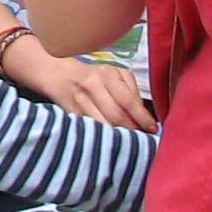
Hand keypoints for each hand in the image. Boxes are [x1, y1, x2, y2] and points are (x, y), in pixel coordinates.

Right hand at [29, 51, 156, 129]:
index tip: (152, 127)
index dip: (142, 117)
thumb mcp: (115, 73)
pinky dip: (106, 135)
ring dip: (120, 134)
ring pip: (105, 124)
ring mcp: (81, 101)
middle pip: (117, 115)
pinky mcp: (73, 114)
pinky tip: (114, 137)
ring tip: (130, 138)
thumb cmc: (93, 75)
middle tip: (142, 135)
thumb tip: (143, 113)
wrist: (60, 76)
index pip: (128, 100)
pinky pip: (94, 128)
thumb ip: (131, 90)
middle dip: (132, 128)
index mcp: (106, 74)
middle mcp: (92, 86)